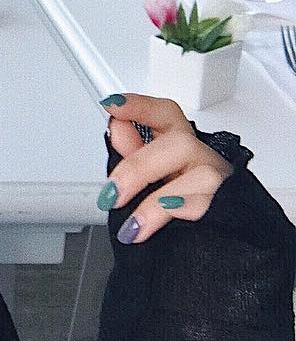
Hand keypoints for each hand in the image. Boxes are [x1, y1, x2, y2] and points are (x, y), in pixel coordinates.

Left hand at [98, 92, 234, 244]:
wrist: (218, 233)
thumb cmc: (179, 197)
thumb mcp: (151, 173)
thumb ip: (132, 150)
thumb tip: (117, 129)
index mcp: (178, 141)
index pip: (165, 113)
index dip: (140, 107)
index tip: (113, 106)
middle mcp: (201, 156)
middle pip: (180, 144)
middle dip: (140, 167)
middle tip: (112, 193)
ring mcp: (218, 180)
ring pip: (201, 176)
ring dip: (157, 202)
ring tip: (133, 223)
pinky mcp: (227, 206)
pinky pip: (207, 206)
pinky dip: (179, 212)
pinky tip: (154, 225)